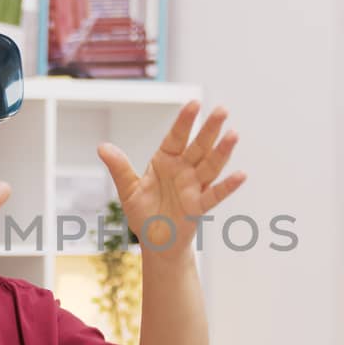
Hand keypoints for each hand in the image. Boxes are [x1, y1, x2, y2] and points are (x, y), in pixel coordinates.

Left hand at [98, 101, 244, 258]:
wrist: (155, 242)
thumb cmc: (143, 214)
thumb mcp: (128, 190)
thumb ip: (119, 168)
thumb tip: (102, 147)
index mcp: (165, 161)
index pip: (176, 137)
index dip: (184, 121)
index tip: (194, 102)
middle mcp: (183, 170)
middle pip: (198, 146)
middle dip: (210, 129)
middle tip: (222, 110)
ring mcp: (193, 187)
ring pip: (210, 166)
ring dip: (222, 152)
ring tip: (233, 135)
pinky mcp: (199, 206)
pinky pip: (214, 194)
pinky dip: (227, 186)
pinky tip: (241, 175)